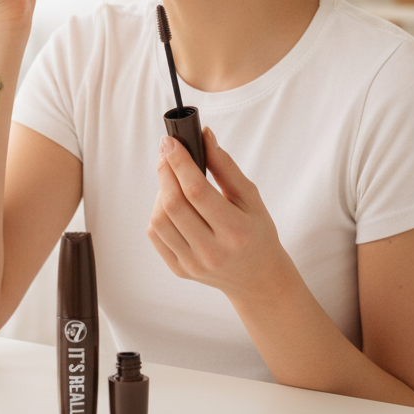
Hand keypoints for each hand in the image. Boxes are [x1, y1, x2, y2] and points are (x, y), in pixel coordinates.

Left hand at [147, 128, 289, 299]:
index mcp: (235, 231)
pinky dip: (158, 212)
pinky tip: (172, 204)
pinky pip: (156, 235)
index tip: (170, 141)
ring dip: (161, 191)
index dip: (180, 162)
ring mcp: (193, 264)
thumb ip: (226, 166)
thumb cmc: (256, 232)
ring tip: (174, 180)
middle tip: (167, 152)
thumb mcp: (251, 198)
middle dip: (165, 171)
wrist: (257, 278)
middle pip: (173, 204)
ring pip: (160, 219)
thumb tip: (204, 135)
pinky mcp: (179, 270)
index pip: (196, 191)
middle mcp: (212, 251)